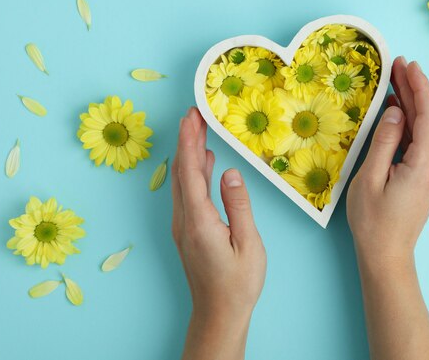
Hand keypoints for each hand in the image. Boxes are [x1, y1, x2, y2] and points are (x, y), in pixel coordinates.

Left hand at [171, 107, 265, 359]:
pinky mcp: (187, 231)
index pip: (189, 172)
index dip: (188, 141)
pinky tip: (204, 163)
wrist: (219, 313)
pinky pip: (187, 194)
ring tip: (198, 131)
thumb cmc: (238, 283)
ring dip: (188, 155)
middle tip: (194, 114)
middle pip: (181, 172)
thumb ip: (238, 205)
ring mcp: (183, 226)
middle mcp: (184, 220)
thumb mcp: (248, 244)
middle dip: (185, 140)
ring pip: (182, 182)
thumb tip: (230, 172)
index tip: (191, 117)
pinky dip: (193, 173)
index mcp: (199, 220)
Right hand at [347, 57, 428, 261]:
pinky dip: (408, 124)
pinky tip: (396, 112)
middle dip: (414, 89)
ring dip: (410, 106)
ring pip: (423, 130)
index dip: (419, 86)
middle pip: (427, 119)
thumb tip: (395, 110)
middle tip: (398, 65)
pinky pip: (419, 143)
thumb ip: (385, 141)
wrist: (387, 255)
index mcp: (425, 164)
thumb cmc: (374, 221)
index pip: (428, 115)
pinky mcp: (426, 177)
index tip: (408, 65)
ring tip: (394, 81)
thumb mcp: (370, 178)